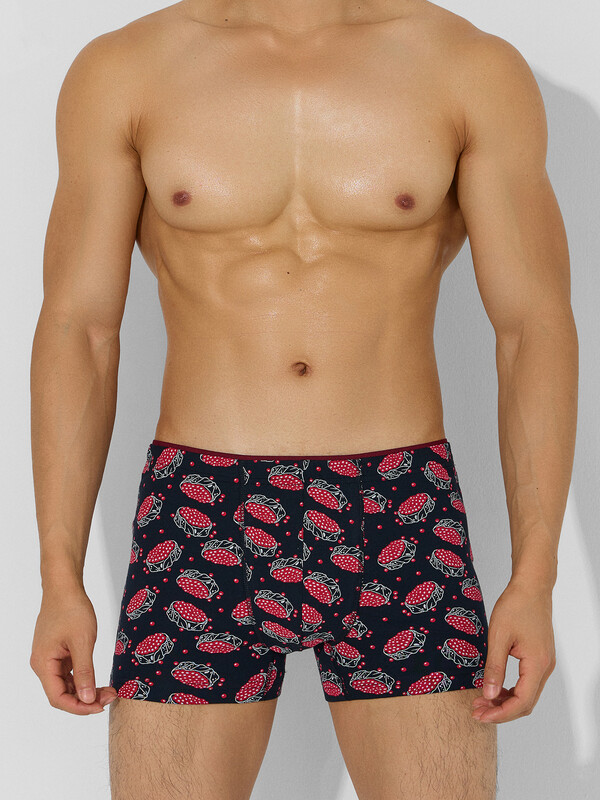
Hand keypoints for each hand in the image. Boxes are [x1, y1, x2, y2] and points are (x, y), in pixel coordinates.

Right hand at [30, 586, 117, 714]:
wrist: (65, 587)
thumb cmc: (71, 609)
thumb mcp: (82, 642)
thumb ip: (85, 672)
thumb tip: (87, 698)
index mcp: (43, 664)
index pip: (58, 698)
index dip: (79, 707)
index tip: (100, 706)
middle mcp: (43, 664)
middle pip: (62, 694)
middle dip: (86, 699)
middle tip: (110, 696)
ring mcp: (50, 658)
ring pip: (66, 684)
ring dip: (86, 690)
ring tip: (108, 689)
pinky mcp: (58, 652)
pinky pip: (69, 673)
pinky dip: (83, 678)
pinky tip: (98, 680)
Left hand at [472, 577, 555, 723]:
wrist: (531, 587)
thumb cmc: (515, 606)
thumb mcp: (498, 636)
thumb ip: (494, 667)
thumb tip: (488, 694)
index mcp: (537, 664)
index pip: (521, 702)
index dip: (500, 713)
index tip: (480, 714)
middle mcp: (545, 667)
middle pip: (526, 703)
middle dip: (501, 711)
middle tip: (477, 711)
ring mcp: (544, 663)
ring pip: (527, 694)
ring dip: (505, 701)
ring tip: (481, 701)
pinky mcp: (539, 658)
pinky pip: (527, 683)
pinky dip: (511, 690)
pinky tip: (494, 688)